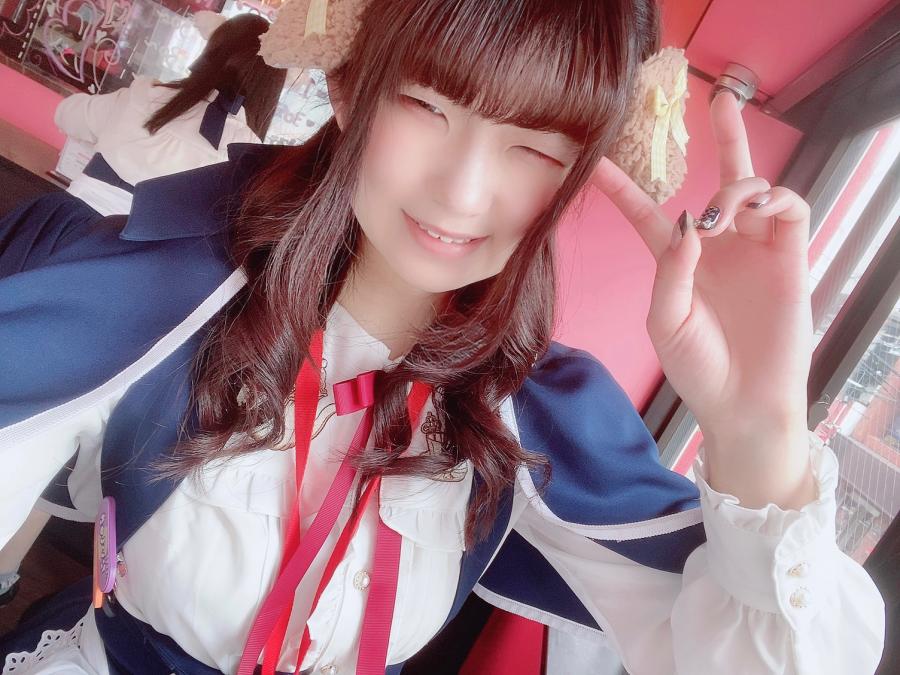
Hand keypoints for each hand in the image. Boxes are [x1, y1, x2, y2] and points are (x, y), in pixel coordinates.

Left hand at [592, 91, 815, 507]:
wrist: (741, 402)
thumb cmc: (696, 366)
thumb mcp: (666, 318)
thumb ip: (673, 268)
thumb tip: (688, 220)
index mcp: (676, 259)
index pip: (646, 212)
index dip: (621, 187)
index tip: (596, 160)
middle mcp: (716, 245)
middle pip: (717, 180)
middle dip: (721, 138)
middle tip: (717, 99)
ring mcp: (754, 249)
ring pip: (756, 189)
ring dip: (738, 185)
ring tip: (722, 212)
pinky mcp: (790, 257)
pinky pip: (791, 209)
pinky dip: (775, 198)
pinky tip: (754, 209)